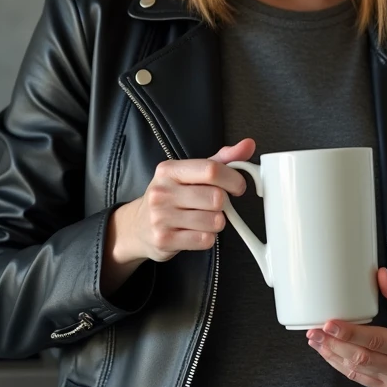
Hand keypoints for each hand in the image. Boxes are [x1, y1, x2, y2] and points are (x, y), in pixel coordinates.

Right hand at [101, 139, 253, 295]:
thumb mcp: (191, 173)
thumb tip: (248, 145)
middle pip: (216, 198)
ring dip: (217, 222)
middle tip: (215, 206)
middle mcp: (162, 192)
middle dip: (224, 204)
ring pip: (214, 221)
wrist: (138, 226)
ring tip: (203, 219)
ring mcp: (161, 217)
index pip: (212, 170)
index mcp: (170, 170)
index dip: (233, 179)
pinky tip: (196, 232)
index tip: (238, 187)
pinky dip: (208, 238)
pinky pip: (205, 240)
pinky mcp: (164, 240)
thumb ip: (222, 159)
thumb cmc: (171, 196)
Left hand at [306, 268, 386, 386]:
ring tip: (315, 340)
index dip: (350, 333)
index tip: (330, 323)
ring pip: (356, 370)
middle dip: (333, 344)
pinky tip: (328, 352)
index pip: (376, 341)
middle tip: (314, 331)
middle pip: (361, 358)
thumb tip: (380, 277)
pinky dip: (340, 365)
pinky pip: (359, 378)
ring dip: (332, 355)